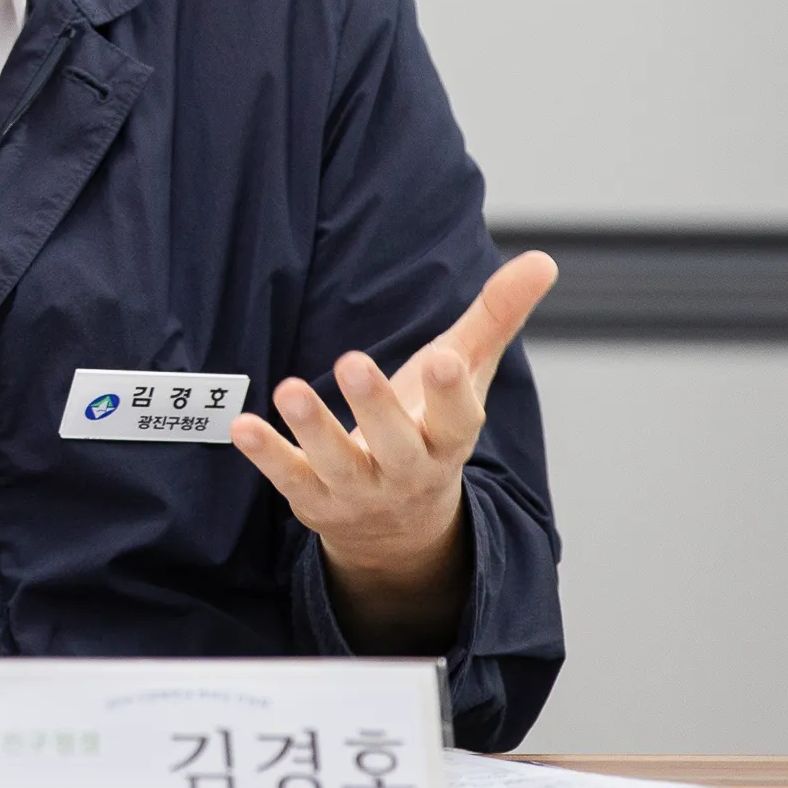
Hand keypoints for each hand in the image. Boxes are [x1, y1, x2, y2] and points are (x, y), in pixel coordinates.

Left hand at [229, 251, 556, 650]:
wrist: (398, 528)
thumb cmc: (431, 429)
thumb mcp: (466, 375)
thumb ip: (496, 318)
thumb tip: (543, 260)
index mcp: (450, 440)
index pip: (460, 420)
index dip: (453, 393)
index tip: (444, 357)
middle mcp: (409, 472)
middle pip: (397, 445)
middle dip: (376, 407)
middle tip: (352, 361)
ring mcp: (361, 491)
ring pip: (338, 463)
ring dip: (313, 428)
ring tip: (289, 388)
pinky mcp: (315, 499)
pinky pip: (290, 478)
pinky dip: (268, 455)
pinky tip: (243, 425)